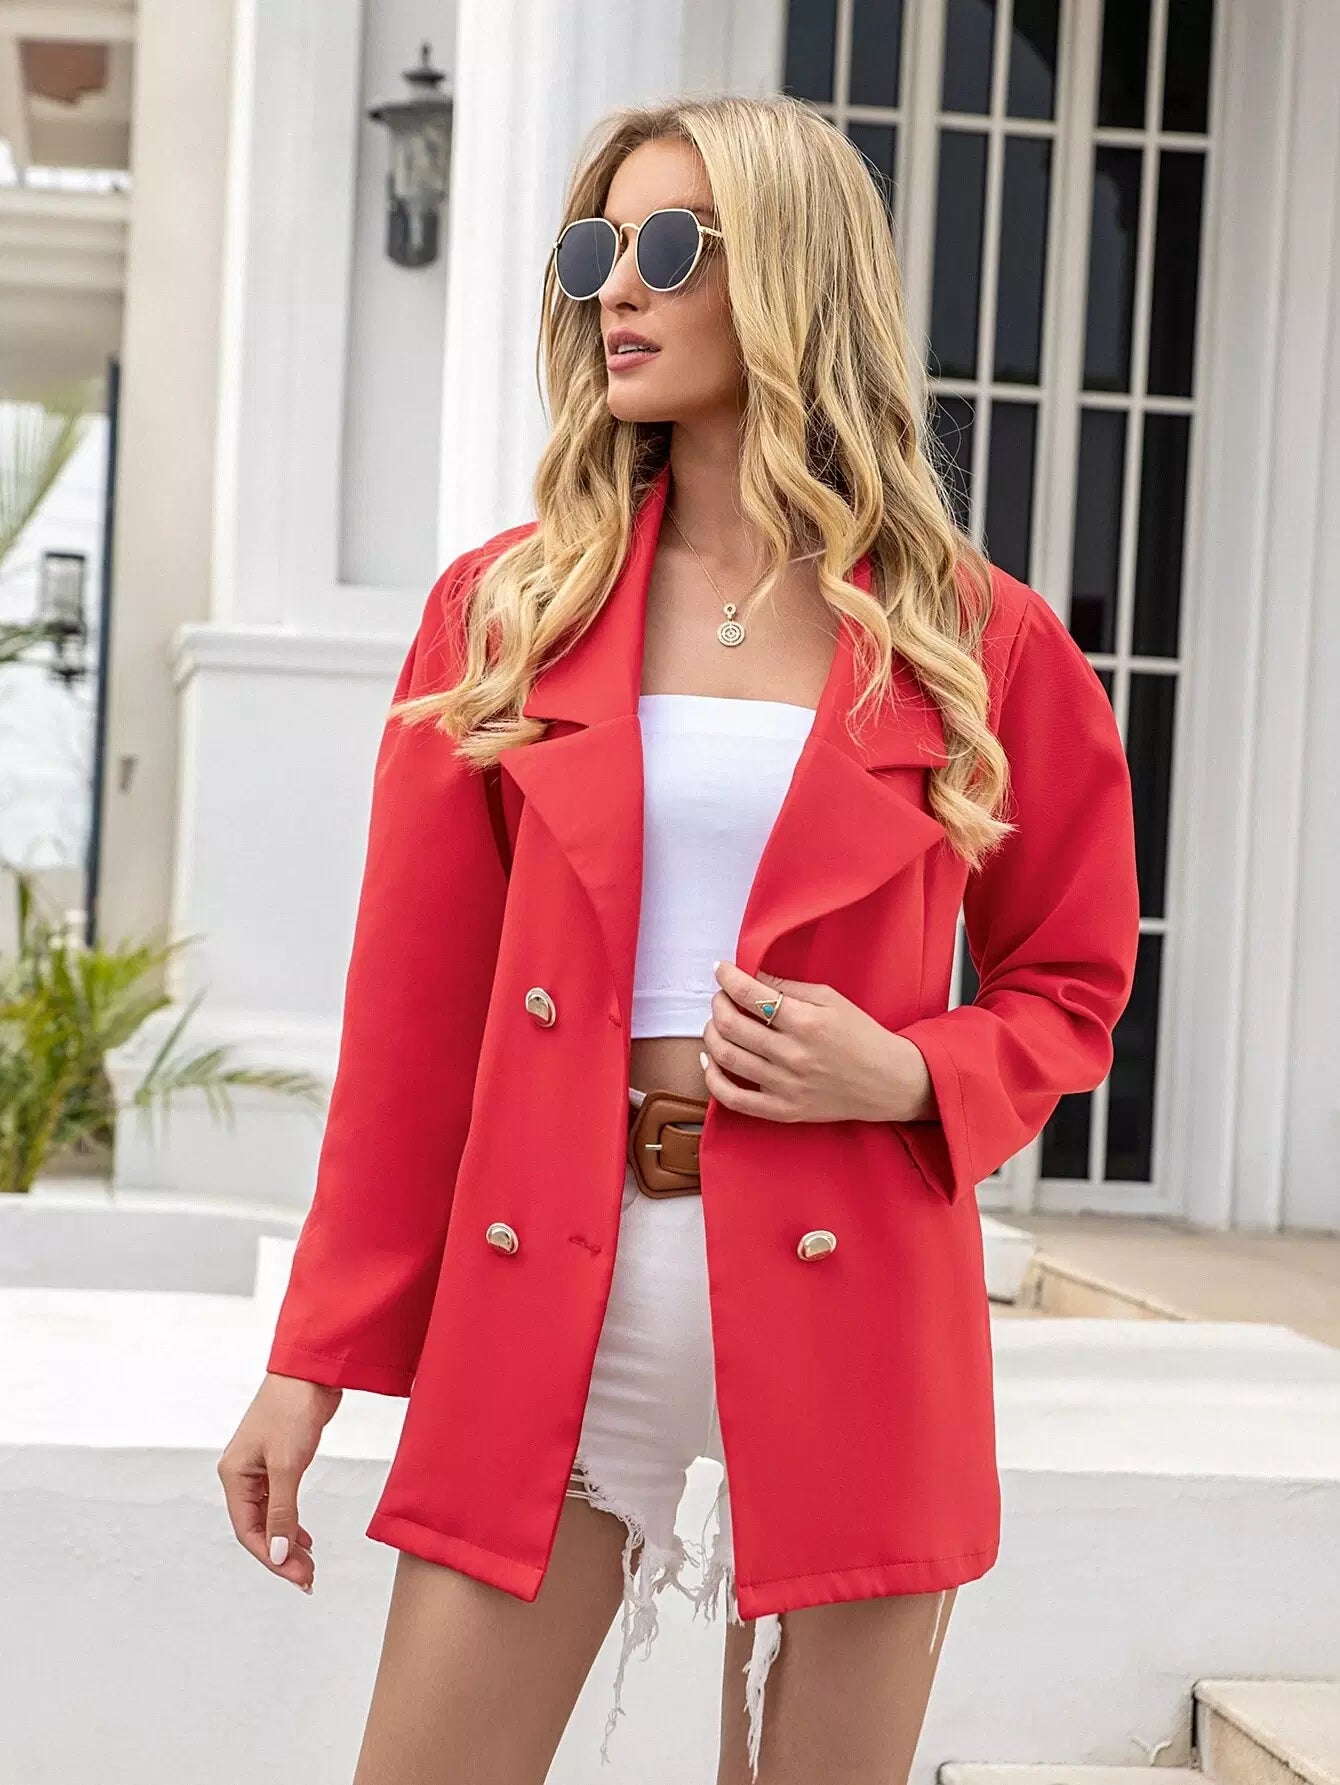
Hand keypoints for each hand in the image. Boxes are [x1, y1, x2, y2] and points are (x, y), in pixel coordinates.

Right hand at [216, 1373, 343, 1592]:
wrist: (311, 1371)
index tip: (297, 1577)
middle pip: (257, 1527)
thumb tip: (278, 1554)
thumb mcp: (288, 1465)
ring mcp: (259, 1466)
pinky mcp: (278, 1460)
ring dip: (287, 1540)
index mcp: (234, 1475)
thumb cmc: (293, 1409)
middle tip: (307, 1576)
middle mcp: (241, 1473)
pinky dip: (291, 1520)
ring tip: (308, 1563)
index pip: (248, 1530)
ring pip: (269, 1516)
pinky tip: (304, 1536)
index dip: (271, 1558)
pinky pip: (279, 1501)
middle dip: (281, 1554)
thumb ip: (283, 1512)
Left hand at [699, 960, 936, 1123]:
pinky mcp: (783, 1110)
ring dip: (711, 1033)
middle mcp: (793, 1055)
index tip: (720, 970)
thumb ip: (789, 987)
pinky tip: (709, 1060)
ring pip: (727, 1057)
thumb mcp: (831, 999)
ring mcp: (786, 1086)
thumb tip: (752, 977)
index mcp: (807, 1022)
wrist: (887, 1082)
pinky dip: (713, 1079)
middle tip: (721, 996)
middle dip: (718, 1003)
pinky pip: (734, 1099)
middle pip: (731, 1025)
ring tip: (717, 1022)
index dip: (727, 978)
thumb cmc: (861, 1035)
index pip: (751, 995)